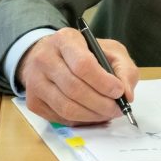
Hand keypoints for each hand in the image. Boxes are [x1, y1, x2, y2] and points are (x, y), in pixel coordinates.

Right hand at [17, 27, 139, 125]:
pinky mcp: (33, 101)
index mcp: (64, 40)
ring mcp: (35, 81)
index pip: (82, 64)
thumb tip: (127, 95)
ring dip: (92, 115)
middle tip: (117, 109)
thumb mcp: (109, 50)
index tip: (118, 91)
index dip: (103, 82)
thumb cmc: (83, 53)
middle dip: (101, 103)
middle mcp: (44, 59)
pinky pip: (60, 117)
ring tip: (107, 113)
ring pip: (66, 107)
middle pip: (74, 89)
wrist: (49, 57)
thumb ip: (124, 69)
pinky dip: (80, 120)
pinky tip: (91, 113)